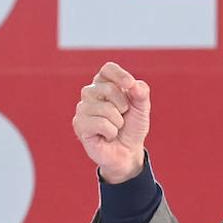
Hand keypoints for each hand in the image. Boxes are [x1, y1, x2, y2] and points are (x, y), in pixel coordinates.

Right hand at [72, 61, 150, 183]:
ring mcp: (82, 109)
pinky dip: (111, 132)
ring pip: (105, 108)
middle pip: (108, 88)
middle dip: (123, 104)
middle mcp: (90, 94)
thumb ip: (141, 93)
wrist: (128, 152)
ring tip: (115, 128)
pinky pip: (100, 123)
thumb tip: (134, 85)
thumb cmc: (132, 127)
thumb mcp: (142, 108)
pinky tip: (107, 136)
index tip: (130, 85)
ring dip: (118, 122)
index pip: (107, 69)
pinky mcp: (80, 125)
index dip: (120, 75)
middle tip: (123, 116)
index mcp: (104, 84)